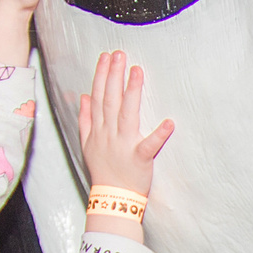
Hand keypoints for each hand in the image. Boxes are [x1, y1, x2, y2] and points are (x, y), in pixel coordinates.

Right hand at [78, 49, 175, 210]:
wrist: (111, 198)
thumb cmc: (102, 170)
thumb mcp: (86, 144)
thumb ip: (85, 119)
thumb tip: (83, 96)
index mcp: (99, 129)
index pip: (98, 96)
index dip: (102, 75)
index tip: (106, 56)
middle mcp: (109, 133)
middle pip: (110, 100)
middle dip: (114, 75)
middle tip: (119, 54)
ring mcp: (123, 145)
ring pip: (126, 114)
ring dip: (131, 92)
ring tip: (137, 71)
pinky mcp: (139, 158)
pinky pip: (149, 145)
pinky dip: (159, 135)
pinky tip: (169, 122)